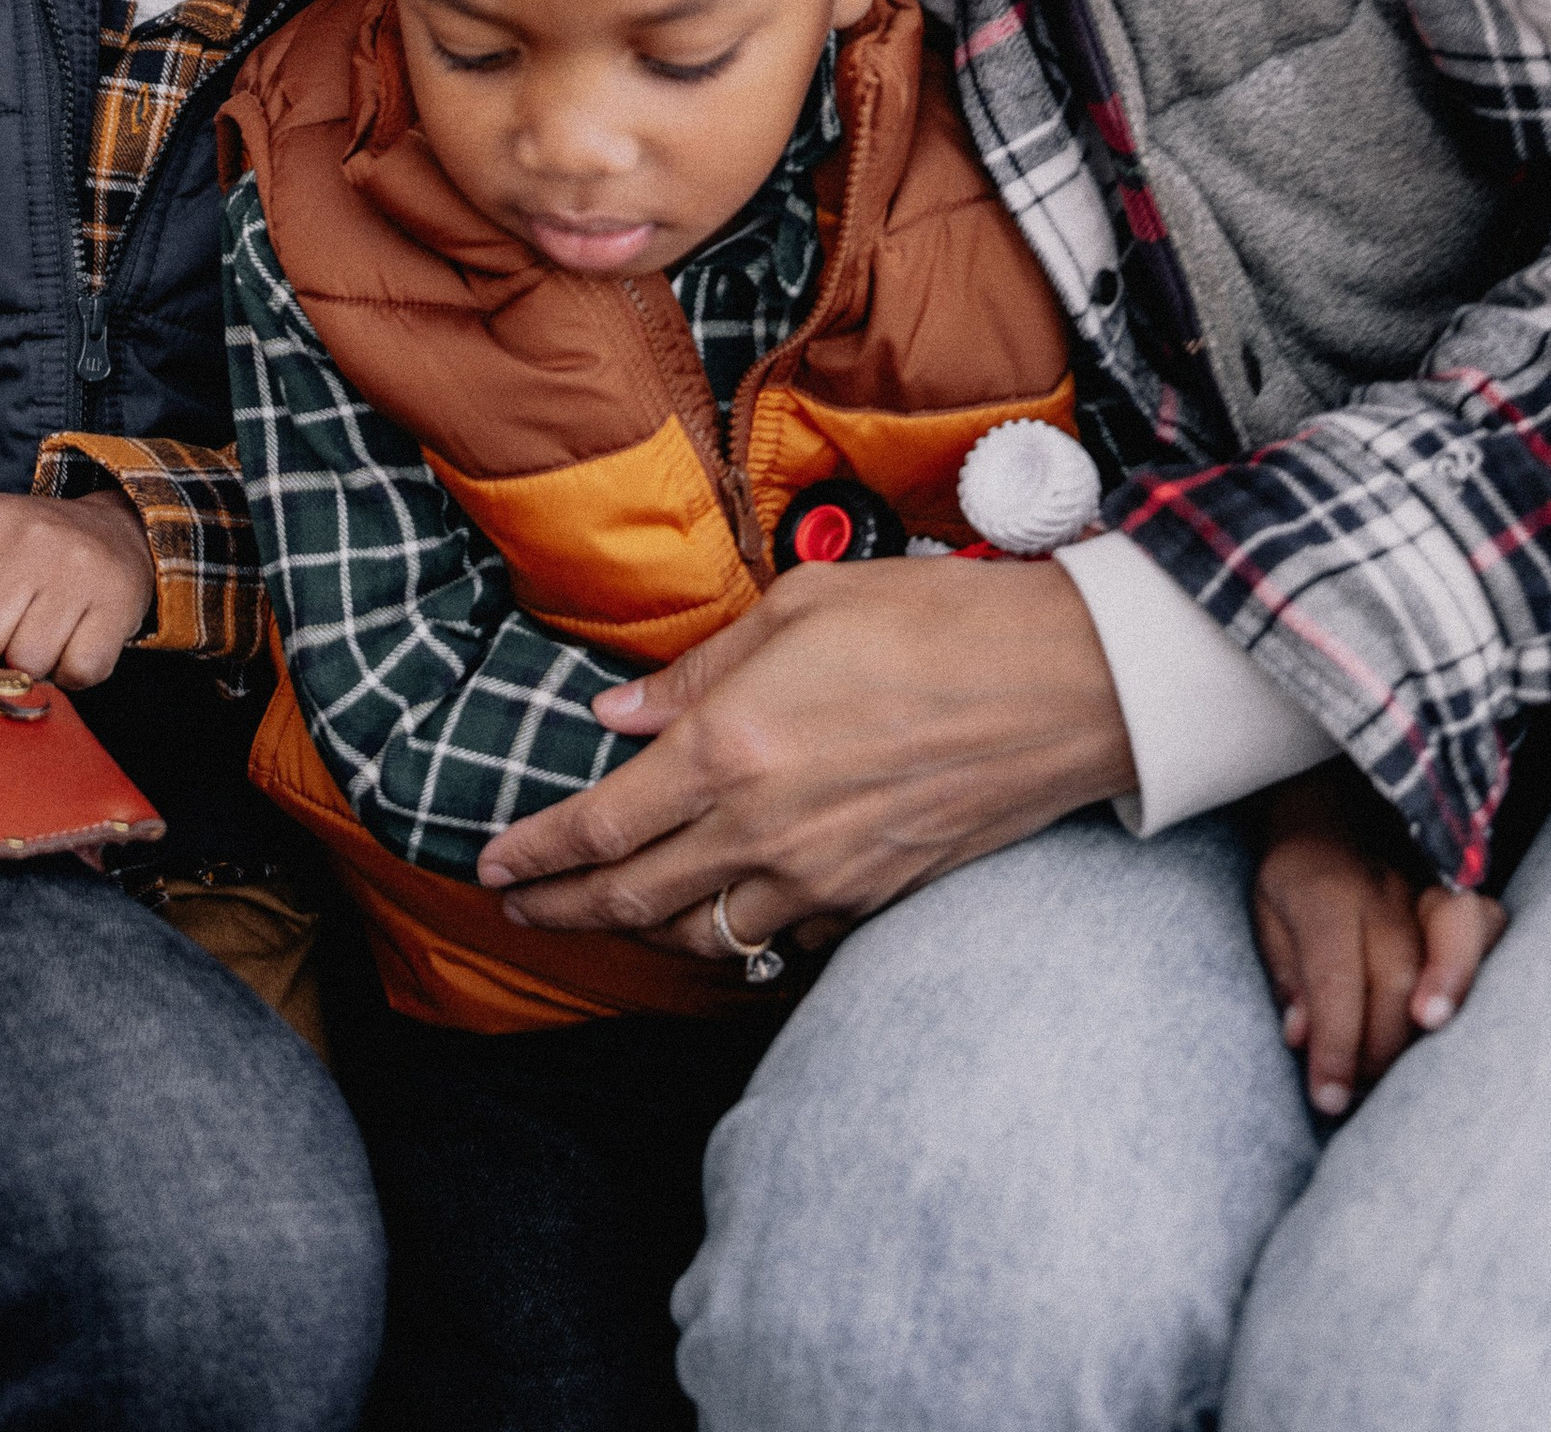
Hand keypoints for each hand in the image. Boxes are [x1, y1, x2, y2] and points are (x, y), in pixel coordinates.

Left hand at [0, 490, 154, 689]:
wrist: (116, 535)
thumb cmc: (26, 557)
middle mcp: (34, 536)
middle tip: (7, 635)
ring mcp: (80, 569)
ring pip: (29, 663)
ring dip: (30, 668)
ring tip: (42, 636)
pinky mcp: (117, 604)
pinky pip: (77, 673)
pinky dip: (71, 674)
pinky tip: (73, 642)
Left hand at [475, 557, 1135, 943]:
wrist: (1058, 685)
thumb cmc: (927, 621)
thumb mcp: (795, 608)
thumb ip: (694, 673)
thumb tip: (617, 716)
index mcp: (728, 748)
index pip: (597, 826)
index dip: (533, 855)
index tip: (492, 864)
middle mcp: (763, 829)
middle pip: (631, 899)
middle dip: (562, 910)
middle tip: (519, 907)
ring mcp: (821, 878)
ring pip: (703, 937)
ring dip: (643, 933)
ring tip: (609, 914)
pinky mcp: (873, 898)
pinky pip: (781, 942)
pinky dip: (737, 936)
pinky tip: (722, 913)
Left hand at [1250, 768, 1506, 1116]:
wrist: (1328, 813)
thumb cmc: (1294, 881)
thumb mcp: (1266, 917)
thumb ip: (1286, 976)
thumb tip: (1302, 1038)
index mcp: (1321, 891)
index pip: (1334, 976)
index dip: (1335, 1044)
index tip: (1328, 1097)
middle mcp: (1380, 886)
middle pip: (1395, 978)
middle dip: (1380, 1050)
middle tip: (1358, 1090)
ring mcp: (1425, 886)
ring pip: (1447, 957)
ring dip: (1428, 1027)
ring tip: (1401, 1073)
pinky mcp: (1460, 893)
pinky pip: (1485, 929)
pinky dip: (1473, 975)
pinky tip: (1446, 1017)